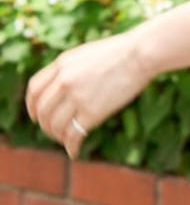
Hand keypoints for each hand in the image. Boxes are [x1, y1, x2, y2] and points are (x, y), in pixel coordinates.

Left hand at [25, 31, 149, 158]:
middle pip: (42, 110)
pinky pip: (74, 135)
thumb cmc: (122, 52)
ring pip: (55, 125)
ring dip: (58, 136)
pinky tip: (74, 151)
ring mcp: (77, 96)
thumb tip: (65, 87)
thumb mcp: (88, 54)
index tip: (36, 115)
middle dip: (45, 124)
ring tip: (66, 139)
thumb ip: (72, 69)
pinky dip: (71, 147)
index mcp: (62, 64)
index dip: (32, 106)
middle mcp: (64, 80)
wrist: (142, 54)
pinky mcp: (93, 112)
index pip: (34, 89)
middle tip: (53, 131)